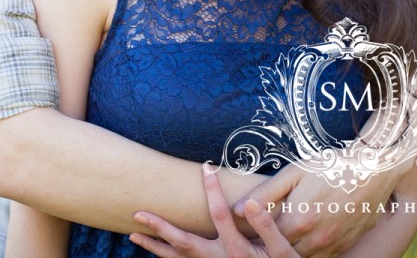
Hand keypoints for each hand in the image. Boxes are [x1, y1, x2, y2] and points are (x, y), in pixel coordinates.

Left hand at [129, 169, 298, 257]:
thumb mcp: (282, 250)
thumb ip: (266, 226)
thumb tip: (247, 202)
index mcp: (236, 250)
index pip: (219, 214)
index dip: (213, 189)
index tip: (205, 167)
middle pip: (183, 242)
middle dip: (160, 227)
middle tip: (138, 214)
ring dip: (155, 247)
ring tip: (134, 236)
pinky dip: (166, 257)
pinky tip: (156, 249)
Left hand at [239, 163, 403, 256]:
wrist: (372, 171)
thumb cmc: (330, 166)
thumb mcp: (294, 172)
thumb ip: (265, 192)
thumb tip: (238, 208)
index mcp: (298, 220)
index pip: (266, 239)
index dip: (255, 236)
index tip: (246, 231)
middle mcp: (315, 238)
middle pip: (283, 252)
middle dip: (270, 246)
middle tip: (260, 236)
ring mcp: (332, 245)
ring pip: (302, 257)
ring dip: (290, 251)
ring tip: (280, 238)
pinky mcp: (346, 246)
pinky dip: (310, 252)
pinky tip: (303, 238)